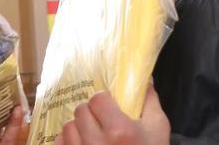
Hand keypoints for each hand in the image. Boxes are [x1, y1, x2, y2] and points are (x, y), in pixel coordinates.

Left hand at [54, 86, 168, 144]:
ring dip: (79, 128)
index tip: (111, 108)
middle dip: (91, 113)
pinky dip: (68, 142)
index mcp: (119, 130)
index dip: (104, 101)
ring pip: (68, 127)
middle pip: (81, 111)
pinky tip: (82, 144)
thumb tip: (144, 79)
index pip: (97, 99)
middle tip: (102, 122)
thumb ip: (150, 102)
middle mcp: (96, 142)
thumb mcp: (158, 131)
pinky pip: (60, 143)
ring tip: (91, 134)